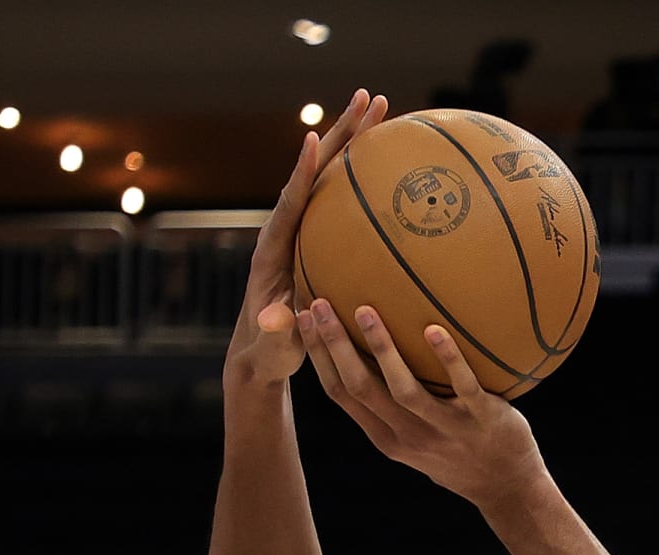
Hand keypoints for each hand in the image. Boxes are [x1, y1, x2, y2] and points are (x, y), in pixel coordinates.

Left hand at [223, 88, 389, 391]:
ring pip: (333, 175)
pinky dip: (367, 174)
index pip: (290, 203)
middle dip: (342, 133)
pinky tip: (395, 156)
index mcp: (273, 250)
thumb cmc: (268, 354)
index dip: (301, 173)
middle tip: (369, 97)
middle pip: (317, 171)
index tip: (314, 140)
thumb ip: (276, 335)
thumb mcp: (273, 349)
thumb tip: (276, 322)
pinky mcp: (320, 236)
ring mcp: (306, 229)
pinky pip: (345, 198)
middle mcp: (288, 229)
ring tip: (385, 105)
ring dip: (357, 139)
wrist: (262, 354)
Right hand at [297, 298, 548, 510]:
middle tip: (318, 304)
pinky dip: (447, 359)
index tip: (302, 319)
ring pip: (403, 390)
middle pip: (361, 388)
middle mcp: (409, 436)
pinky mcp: (481, 420)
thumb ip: (391, 405)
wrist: (507, 487)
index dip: (318, 357)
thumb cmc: (458, 452)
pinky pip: (462, 387)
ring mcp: (444, 429)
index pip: (341, 395)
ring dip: (381, 350)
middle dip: (335, 346)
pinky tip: (434, 329)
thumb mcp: (415, 439)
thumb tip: (368, 352)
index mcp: (387, 438)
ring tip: (365, 310)